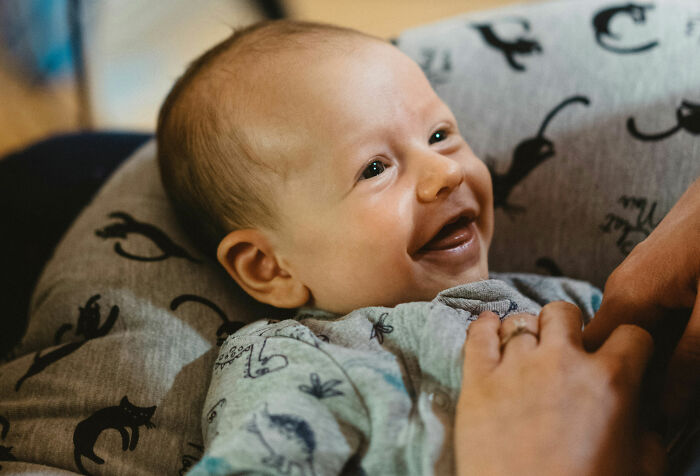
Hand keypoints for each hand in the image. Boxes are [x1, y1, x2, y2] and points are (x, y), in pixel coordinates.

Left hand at [455, 302, 664, 475]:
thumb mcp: (641, 466)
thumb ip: (646, 428)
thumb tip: (641, 412)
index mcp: (610, 381)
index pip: (630, 334)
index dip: (629, 344)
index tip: (620, 354)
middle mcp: (562, 363)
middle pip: (565, 312)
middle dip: (569, 326)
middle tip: (565, 350)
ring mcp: (516, 368)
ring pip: (521, 320)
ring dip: (527, 331)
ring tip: (526, 350)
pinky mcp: (477, 380)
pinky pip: (477, 333)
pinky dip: (484, 325)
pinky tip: (489, 326)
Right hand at [583, 177, 699, 420]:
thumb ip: (686, 361)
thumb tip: (662, 409)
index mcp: (625, 298)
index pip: (595, 360)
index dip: (614, 394)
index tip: (639, 421)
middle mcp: (625, 287)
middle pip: (619, 348)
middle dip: (641, 378)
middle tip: (670, 405)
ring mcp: (645, 277)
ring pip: (643, 332)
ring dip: (664, 359)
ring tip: (686, 378)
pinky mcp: (666, 270)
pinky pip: (661, 314)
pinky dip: (677, 336)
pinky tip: (696, 345)